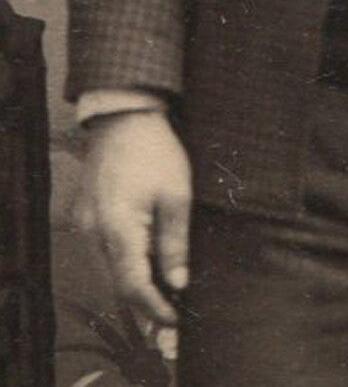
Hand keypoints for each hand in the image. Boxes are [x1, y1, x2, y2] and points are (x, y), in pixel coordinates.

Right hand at [73, 110, 191, 332]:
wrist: (124, 118)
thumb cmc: (155, 152)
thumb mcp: (177, 195)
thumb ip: (175, 243)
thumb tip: (177, 283)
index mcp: (117, 229)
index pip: (133, 286)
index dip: (155, 307)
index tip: (176, 317)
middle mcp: (93, 233)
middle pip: (116, 284)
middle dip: (144, 301)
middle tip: (173, 306)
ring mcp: (84, 225)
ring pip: (105, 271)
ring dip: (131, 283)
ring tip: (162, 286)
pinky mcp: (83, 217)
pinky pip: (99, 253)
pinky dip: (120, 264)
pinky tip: (142, 260)